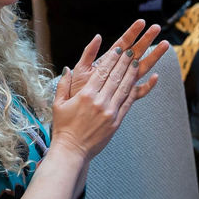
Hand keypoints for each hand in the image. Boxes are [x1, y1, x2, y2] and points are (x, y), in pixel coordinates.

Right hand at [51, 21, 168, 160]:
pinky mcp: (116, 121)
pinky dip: (135, 90)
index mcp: (85, 95)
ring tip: (137, 61)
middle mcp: (99, 101)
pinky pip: (128, 102)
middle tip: (131, 50)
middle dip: (124, 62)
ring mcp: (110, 111)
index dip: (112, 59)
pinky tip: (139, 82)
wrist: (72, 150)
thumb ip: (63, 85)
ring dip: (131, 73)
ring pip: (124, 87)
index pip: (102, 71)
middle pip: (115, 76)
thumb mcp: (58, 104)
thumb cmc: (63, 127)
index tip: (118, 49)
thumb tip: (67, 68)